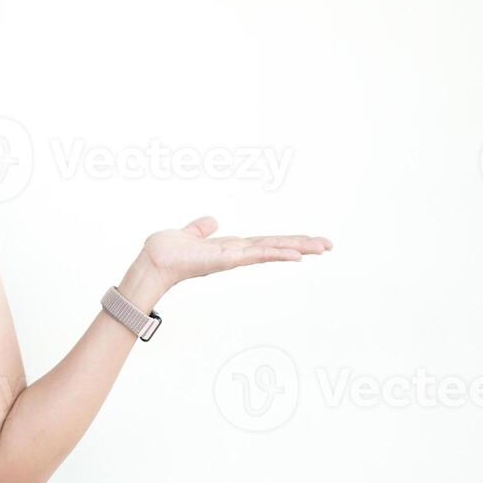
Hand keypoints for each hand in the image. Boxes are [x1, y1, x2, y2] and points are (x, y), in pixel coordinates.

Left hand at [139, 215, 332, 292]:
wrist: (153, 261)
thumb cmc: (167, 250)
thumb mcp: (189, 234)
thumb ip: (201, 228)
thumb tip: (212, 221)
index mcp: (230, 247)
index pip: (264, 242)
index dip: (286, 241)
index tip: (309, 241)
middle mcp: (236, 253)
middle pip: (275, 246)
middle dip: (302, 245)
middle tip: (329, 245)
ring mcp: (233, 257)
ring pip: (272, 250)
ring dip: (298, 248)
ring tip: (323, 247)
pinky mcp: (227, 259)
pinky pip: (256, 255)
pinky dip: (276, 254)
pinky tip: (296, 255)